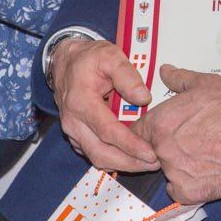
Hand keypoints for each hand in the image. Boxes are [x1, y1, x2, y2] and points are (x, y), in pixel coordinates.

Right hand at [52, 39, 160, 171]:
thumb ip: (127, 75)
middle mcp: (74, 122)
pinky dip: (114, 159)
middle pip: (101, 153)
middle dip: (129, 163)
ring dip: (123, 164)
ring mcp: (73, 131)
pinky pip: (94, 153)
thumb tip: (144, 98)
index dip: (130, 145)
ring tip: (148, 164)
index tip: (150, 153)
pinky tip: (133, 158)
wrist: (65, 61)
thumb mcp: (110, 56)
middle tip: (155, 164)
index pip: (108, 131)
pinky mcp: (77, 135)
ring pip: (97, 157)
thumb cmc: (89, 58)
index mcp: (81, 102)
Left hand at [131, 65, 220, 204]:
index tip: (162, 130)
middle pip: (151, 151)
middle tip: (190, 141)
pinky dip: (188, 184)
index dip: (149, 130)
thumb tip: (166, 72)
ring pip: (166, 171)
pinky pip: (179, 191)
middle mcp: (162, 149)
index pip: (136, 131)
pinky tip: (205, 171)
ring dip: (178, 165)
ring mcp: (173, 172)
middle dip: (165, 147)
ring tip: (203, 154)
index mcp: (160, 122)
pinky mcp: (188, 192)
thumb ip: (180, 79)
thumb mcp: (207, 85)